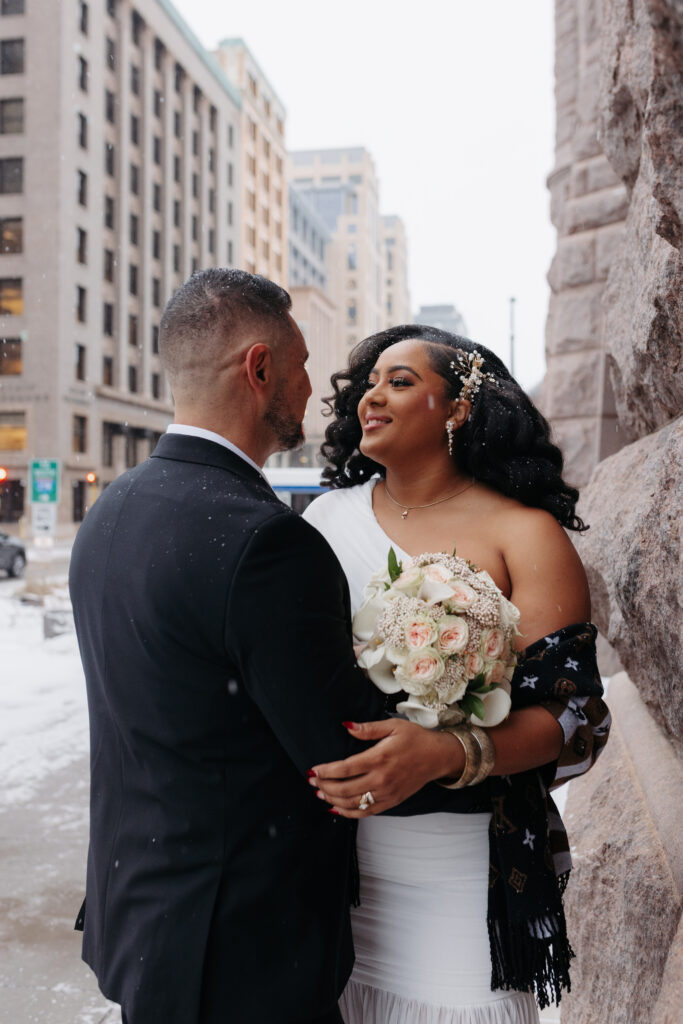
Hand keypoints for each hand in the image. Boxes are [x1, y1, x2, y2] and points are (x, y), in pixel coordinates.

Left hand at [308, 719, 464, 817]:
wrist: (438, 757)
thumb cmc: (415, 739)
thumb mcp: (393, 726)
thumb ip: (368, 728)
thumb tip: (346, 726)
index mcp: (379, 758)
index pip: (346, 768)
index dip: (326, 771)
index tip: (313, 771)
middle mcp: (382, 779)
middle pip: (345, 789)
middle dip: (324, 787)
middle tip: (312, 782)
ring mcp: (387, 793)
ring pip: (353, 803)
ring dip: (333, 800)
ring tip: (319, 794)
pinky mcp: (391, 801)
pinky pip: (366, 812)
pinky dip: (349, 813)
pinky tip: (336, 809)